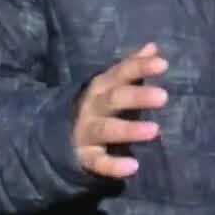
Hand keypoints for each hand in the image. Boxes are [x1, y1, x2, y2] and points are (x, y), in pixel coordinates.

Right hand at [72, 43, 168, 177]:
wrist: (51, 135)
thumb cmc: (96, 106)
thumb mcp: (110, 85)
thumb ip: (131, 67)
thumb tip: (153, 47)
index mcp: (101, 87)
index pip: (120, 73)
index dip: (139, 67)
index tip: (163, 64)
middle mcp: (92, 107)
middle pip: (114, 99)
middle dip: (137, 97)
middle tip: (164, 97)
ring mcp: (85, 132)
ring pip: (106, 129)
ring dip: (129, 130)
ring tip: (154, 130)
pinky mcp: (83, 157)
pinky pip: (97, 162)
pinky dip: (113, 166)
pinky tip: (133, 167)